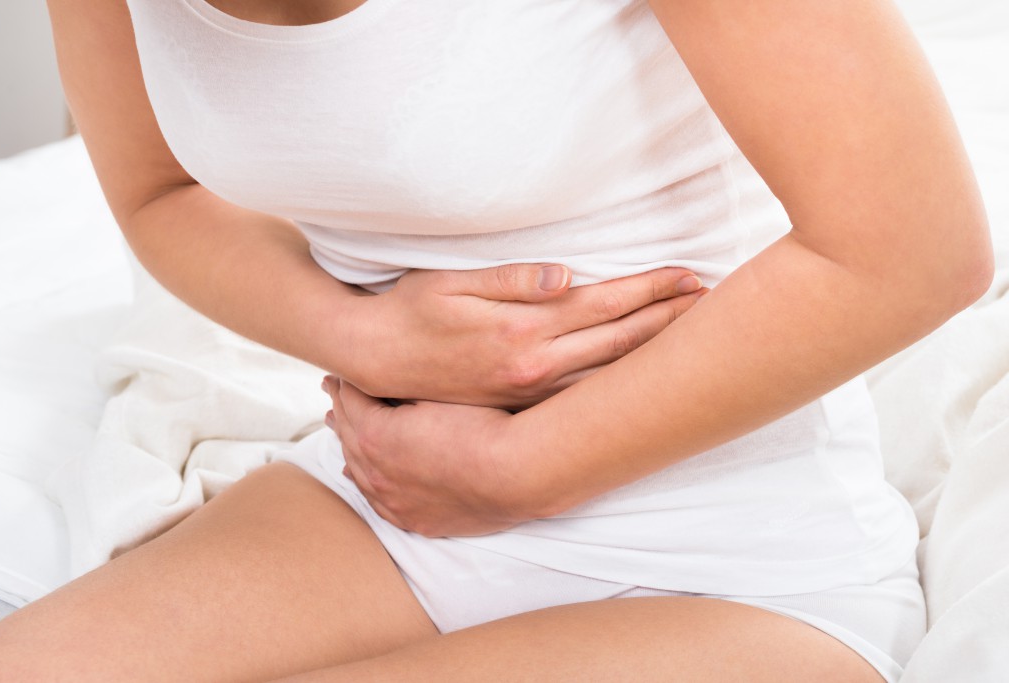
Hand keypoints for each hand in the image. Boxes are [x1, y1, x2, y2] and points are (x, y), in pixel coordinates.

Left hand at [322, 376, 535, 536]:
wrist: (517, 473)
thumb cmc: (485, 426)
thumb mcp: (438, 394)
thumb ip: (405, 388)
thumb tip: (386, 377)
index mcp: (375, 435)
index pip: (349, 401)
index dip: (344, 383)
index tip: (341, 372)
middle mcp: (375, 473)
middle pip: (348, 435)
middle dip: (340, 409)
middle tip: (334, 391)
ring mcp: (394, 502)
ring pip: (358, 469)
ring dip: (348, 445)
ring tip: (339, 426)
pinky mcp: (417, 521)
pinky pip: (377, 502)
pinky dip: (364, 482)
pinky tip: (356, 474)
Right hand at [343, 264, 705, 409]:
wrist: (376, 360)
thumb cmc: (412, 310)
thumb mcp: (450, 284)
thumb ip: (510, 280)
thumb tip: (566, 275)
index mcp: (521, 330)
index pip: (602, 305)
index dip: (648, 289)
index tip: (688, 275)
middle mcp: (533, 366)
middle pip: (617, 342)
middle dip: (667, 319)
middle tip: (710, 302)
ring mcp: (530, 390)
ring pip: (607, 372)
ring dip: (652, 350)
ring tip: (691, 333)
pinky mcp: (522, 401)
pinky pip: (584, 392)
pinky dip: (620, 377)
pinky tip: (640, 368)